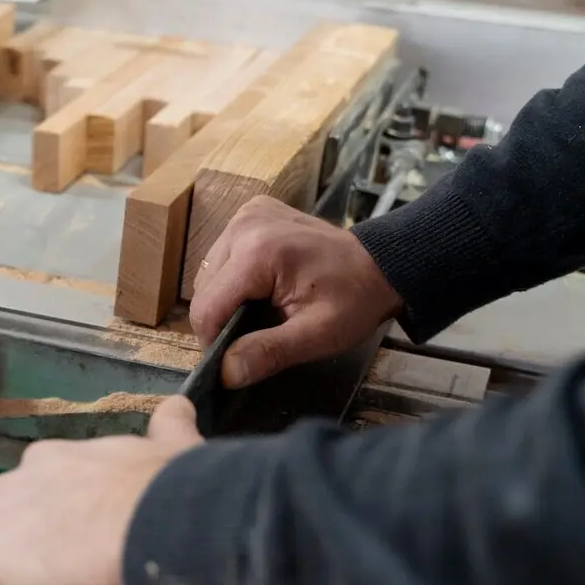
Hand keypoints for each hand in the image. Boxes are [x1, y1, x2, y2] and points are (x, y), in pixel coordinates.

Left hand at [0, 396, 202, 584]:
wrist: (159, 527)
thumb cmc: (169, 492)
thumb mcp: (173, 448)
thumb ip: (169, 428)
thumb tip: (178, 409)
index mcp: (55, 458)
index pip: (38, 491)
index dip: (55, 522)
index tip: (77, 545)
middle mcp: (18, 480)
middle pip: (5, 520)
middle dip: (26, 548)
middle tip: (63, 579)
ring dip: (11, 580)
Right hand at [190, 196, 402, 388]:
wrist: (380, 263)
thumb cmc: (354, 299)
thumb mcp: (316, 335)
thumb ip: (267, 353)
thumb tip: (224, 373)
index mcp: (257, 253)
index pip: (206, 307)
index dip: (213, 339)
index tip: (234, 357)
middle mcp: (244, 225)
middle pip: (204, 288)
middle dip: (221, 318)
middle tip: (255, 334)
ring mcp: (247, 214)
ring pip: (209, 270)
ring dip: (225, 296)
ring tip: (259, 308)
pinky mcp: (252, 212)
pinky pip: (223, 253)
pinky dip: (233, 275)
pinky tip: (260, 284)